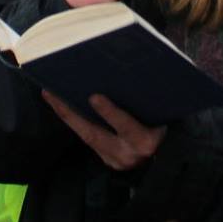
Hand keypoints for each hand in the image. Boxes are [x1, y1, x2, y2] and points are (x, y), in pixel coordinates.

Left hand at [43, 92, 165, 171]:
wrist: (172, 161)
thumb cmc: (171, 128)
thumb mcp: (168, 116)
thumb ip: (159, 96)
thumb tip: (165, 61)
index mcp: (146, 141)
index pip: (127, 127)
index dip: (110, 113)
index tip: (94, 97)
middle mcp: (129, 154)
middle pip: (95, 134)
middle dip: (72, 115)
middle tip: (53, 94)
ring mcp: (116, 160)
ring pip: (87, 137)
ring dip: (67, 116)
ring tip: (50, 95)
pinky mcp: (108, 161)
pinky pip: (89, 139)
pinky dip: (76, 123)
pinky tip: (62, 106)